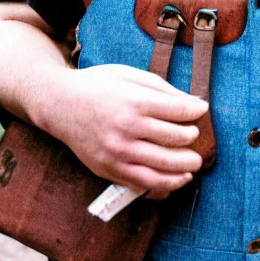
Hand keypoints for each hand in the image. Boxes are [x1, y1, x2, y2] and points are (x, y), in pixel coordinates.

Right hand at [35, 64, 207, 199]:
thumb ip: (164, 89)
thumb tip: (195, 103)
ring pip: (163, 168)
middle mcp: (126, 130)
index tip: (201, 110)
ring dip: (186, 168)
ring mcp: (116, 153)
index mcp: (134, 102)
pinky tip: (177, 179)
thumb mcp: (131, 75)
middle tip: (196, 136)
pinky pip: (143, 184)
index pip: (179, 112)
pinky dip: (165, 185)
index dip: (196, 111)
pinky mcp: (108, 170)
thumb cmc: (99, 85)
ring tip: (195, 164)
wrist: (59, 104)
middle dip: (193, 139)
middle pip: (176, 140)